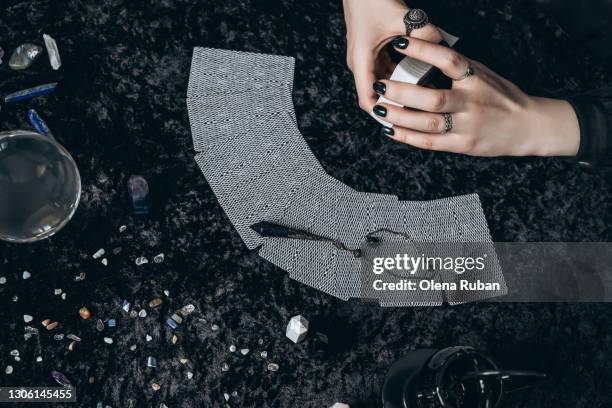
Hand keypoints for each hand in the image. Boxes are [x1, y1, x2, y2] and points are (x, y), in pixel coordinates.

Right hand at [343, 0, 442, 111]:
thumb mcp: (401, 17)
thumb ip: (424, 34)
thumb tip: (444, 47)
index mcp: (360, 60)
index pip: (367, 99)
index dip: (383, 113)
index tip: (400, 123)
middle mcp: (359, 63)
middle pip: (376, 94)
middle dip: (395, 104)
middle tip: (418, 114)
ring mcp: (365, 57)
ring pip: (382, 82)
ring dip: (398, 90)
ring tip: (421, 98)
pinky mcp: (372, 51)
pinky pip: (385, 69)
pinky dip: (399, 75)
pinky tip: (417, 77)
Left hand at [372, 37, 580, 156]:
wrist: (530, 126)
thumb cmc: (502, 97)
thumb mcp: (485, 75)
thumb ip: (459, 68)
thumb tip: (428, 50)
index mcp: (477, 80)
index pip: (449, 60)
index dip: (423, 50)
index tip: (399, 42)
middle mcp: (472, 103)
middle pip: (433, 98)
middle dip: (402, 92)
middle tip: (380, 84)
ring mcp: (467, 127)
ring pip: (428, 123)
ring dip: (400, 117)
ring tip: (379, 109)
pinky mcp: (463, 146)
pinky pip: (431, 142)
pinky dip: (408, 137)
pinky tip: (391, 130)